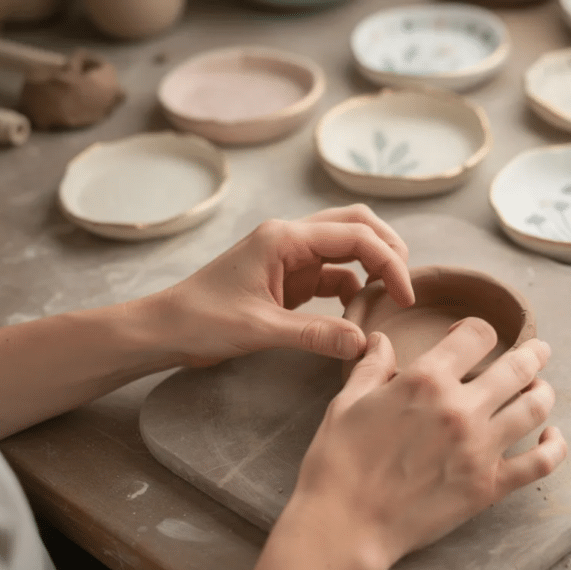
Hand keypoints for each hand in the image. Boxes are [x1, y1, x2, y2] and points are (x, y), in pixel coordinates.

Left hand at [150, 205, 414, 366]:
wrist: (165, 329)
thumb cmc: (201, 321)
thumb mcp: (260, 330)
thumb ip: (314, 335)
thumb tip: (364, 344)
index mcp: (285, 238)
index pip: (355, 236)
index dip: (388, 262)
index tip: (404, 297)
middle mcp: (291, 238)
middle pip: (357, 224)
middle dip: (388, 248)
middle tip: (405, 286)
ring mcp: (290, 256)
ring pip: (347, 245)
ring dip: (373, 264)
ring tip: (390, 296)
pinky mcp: (289, 277)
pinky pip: (333, 273)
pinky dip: (353, 286)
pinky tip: (359, 311)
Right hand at [253, 318, 567, 569]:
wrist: (344, 524)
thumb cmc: (338, 463)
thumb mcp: (347, 403)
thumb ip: (372, 367)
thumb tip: (381, 340)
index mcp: (426, 380)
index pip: (476, 336)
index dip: (477, 330)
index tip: (473, 336)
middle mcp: (461, 408)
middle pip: (517, 366)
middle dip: (532, 354)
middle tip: (538, 351)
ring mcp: (480, 448)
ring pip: (535, 407)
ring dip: (543, 391)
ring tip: (540, 388)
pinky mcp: (489, 486)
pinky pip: (540, 463)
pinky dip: (554, 446)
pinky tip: (551, 436)